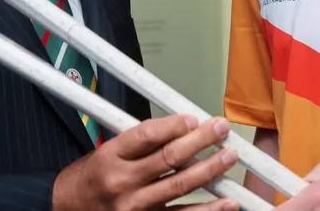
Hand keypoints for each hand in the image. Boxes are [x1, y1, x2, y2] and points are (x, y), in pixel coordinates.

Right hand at [52, 114, 239, 210]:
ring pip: (180, 186)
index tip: (193, 118)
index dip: (174, 125)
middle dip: (200, 141)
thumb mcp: (105, 152)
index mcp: (110, 157)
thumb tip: (179, 129)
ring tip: (229, 157)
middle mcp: (122, 182)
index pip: (146, 135)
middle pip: (168, 158)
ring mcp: (135, 208)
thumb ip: (137, 142)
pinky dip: (208, 210)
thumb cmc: (90, 180)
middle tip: (220, 129)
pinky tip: (227, 202)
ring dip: (209, 170)